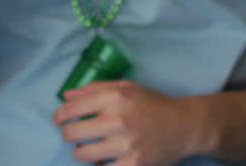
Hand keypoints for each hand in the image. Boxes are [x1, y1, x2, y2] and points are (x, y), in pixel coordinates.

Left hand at [54, 81, 199, 164]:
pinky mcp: (135, 164)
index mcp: (115, 97)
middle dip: (69, 136)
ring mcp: (127, 144)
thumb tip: (66, 96)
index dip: (59, 117)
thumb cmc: (152, 104)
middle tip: (75, 136)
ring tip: (88, 149)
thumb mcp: (126, 87)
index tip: (59, 121)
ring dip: (81, 152)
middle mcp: (119, 119)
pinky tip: (103, 160)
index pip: (72, 109)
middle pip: (72, 134)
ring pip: (83, 154)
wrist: (185, 125)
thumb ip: (94, 89)